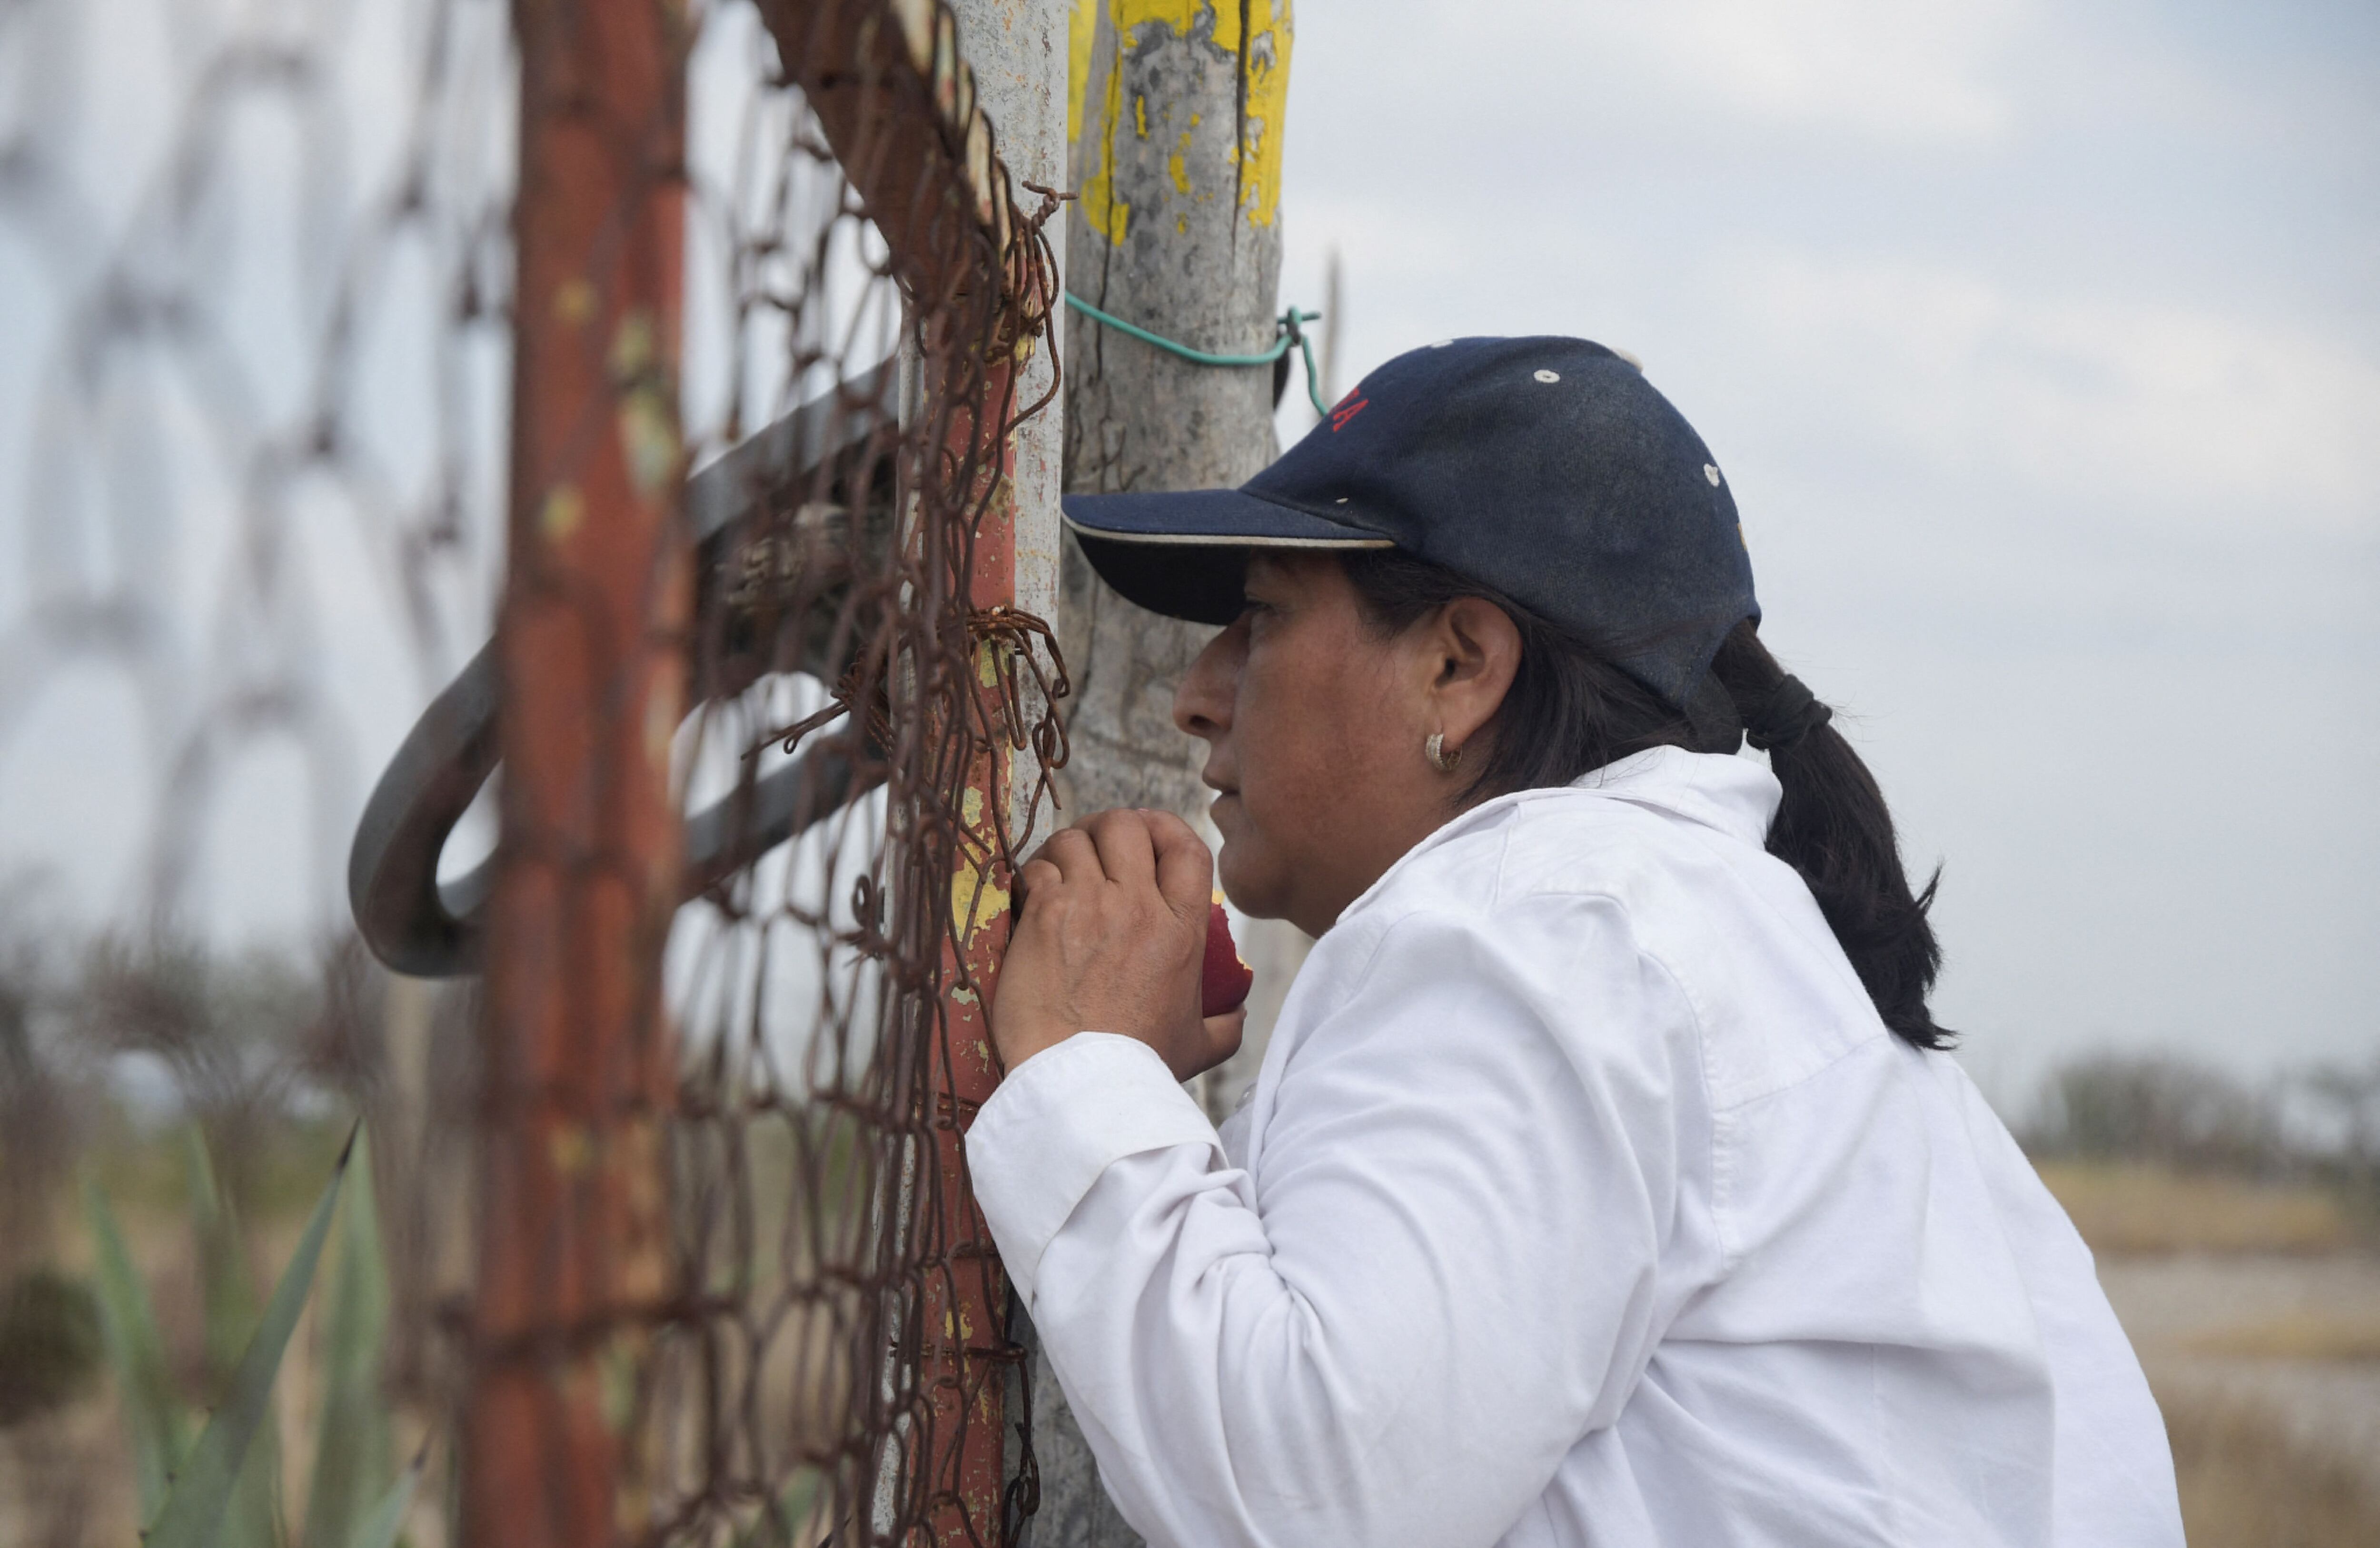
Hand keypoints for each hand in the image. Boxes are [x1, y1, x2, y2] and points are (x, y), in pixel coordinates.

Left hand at [994, 808, 1246, 1081]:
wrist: (1082, 1085)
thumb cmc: (1138, 1068)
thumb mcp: (1199, 1046)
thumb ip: (1225, 1025)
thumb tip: (1238, 1012)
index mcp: (1183, 930)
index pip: (1187, 847)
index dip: (1166, 828)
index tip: (1149, 836)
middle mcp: (1140, 907)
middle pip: (1127, 826)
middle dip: (1110, 827)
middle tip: (1096, 847)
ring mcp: (1090, 906)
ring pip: (1076, 839)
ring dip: (1067, 849)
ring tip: (1060, 870)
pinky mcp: (1045, 916)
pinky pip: (1038, 868)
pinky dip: (1035, 874)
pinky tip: (1033, 896)